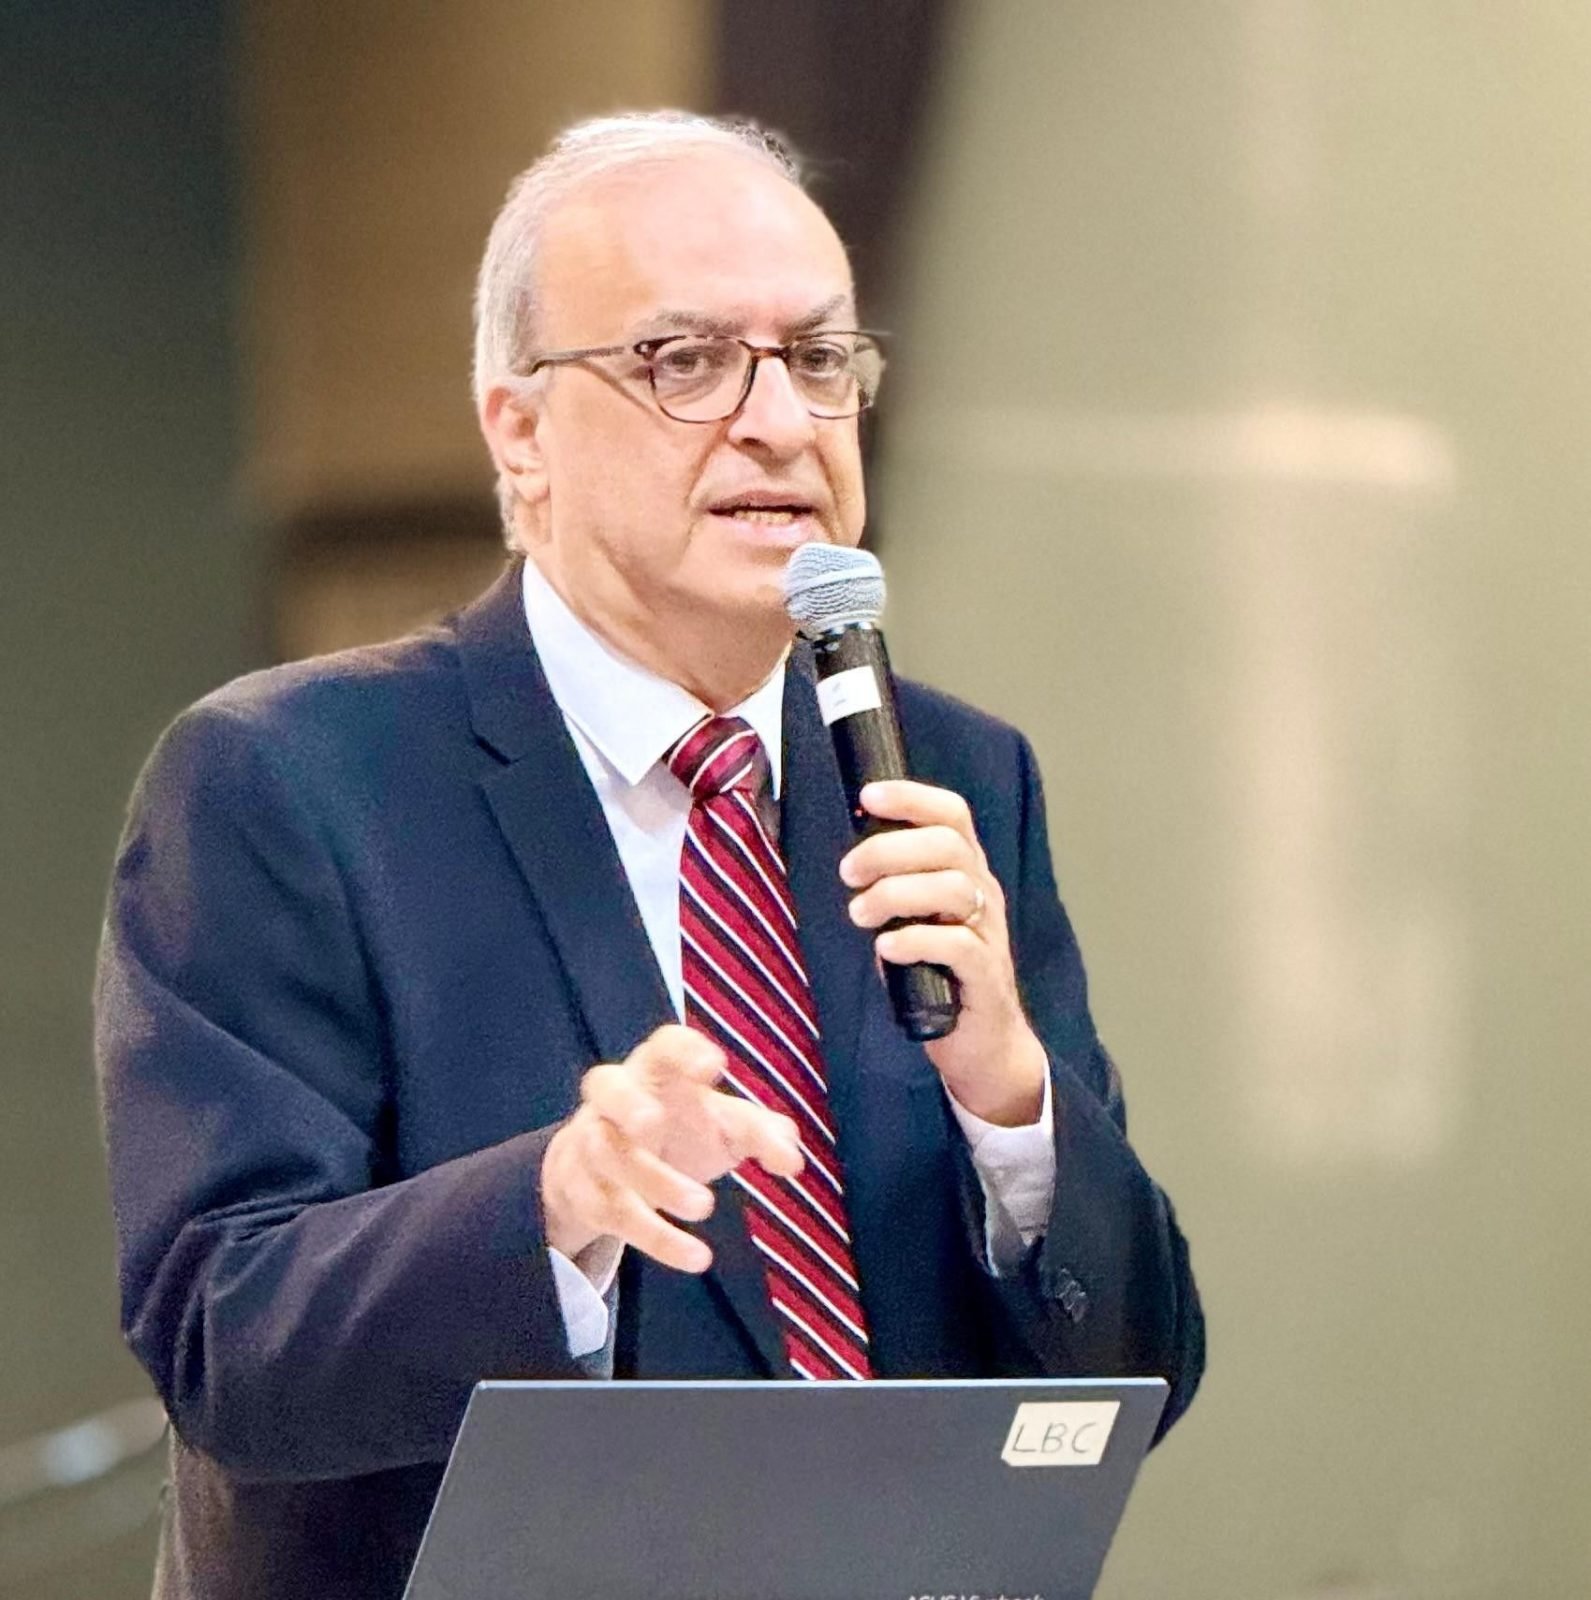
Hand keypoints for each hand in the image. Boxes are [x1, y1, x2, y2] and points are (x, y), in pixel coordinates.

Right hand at [541, 1024, 802, 1272]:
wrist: (604, 1169)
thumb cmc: (679, 1129)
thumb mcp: (724, 1126)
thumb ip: (761, 1134)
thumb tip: (792, 1160)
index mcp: (656, 1070)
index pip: (664, 1045)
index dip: (684, 1051)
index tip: (715, 1067)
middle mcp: (615, 1099)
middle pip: (604, 1086)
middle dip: (627, 1104)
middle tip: (653, 1122)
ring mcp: (592, 1143)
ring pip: (609, 1157)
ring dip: (655, 1182)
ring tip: (705, 1205)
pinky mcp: (585, 1192)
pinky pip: (613, 1213)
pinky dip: (656, 1237)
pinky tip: (696, 1256)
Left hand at [841, 780, 1047, 1126]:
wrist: (982, 1043)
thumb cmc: (938, 975)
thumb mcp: (912, 919)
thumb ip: (893, 887)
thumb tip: (850, 859)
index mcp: (965, 872)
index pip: (952, 815)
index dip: (913, 797)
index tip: (868, 796)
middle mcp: (982, 894)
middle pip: (947, 846)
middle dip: (888, 850)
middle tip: (848, 873)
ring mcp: (989, 933)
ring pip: (953, 889)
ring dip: (896, 894)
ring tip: (859, 914)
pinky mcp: (986, 975)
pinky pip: (958, 946)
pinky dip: (916, 940)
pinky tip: (887, 948)